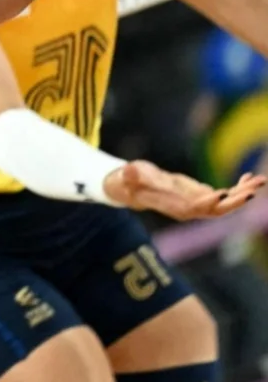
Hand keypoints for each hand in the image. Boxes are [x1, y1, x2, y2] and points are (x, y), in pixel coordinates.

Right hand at [102, 161, 264, 220]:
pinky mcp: (203, 197)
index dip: (207, 203)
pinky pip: (226, 196)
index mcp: (171, 205)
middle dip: (234, 202)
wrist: (131, 189)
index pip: (192, 208)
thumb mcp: (127, 176)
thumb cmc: (128, 181)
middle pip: (215, 210)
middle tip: (251, 191)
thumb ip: (131, 175)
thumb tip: (129, 171)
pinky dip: (239, 188)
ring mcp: (197, 204)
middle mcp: (188, 209)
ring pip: (225, 204)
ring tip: (260, 180)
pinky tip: (250, 177)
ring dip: (243, 193)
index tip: (222, 195)